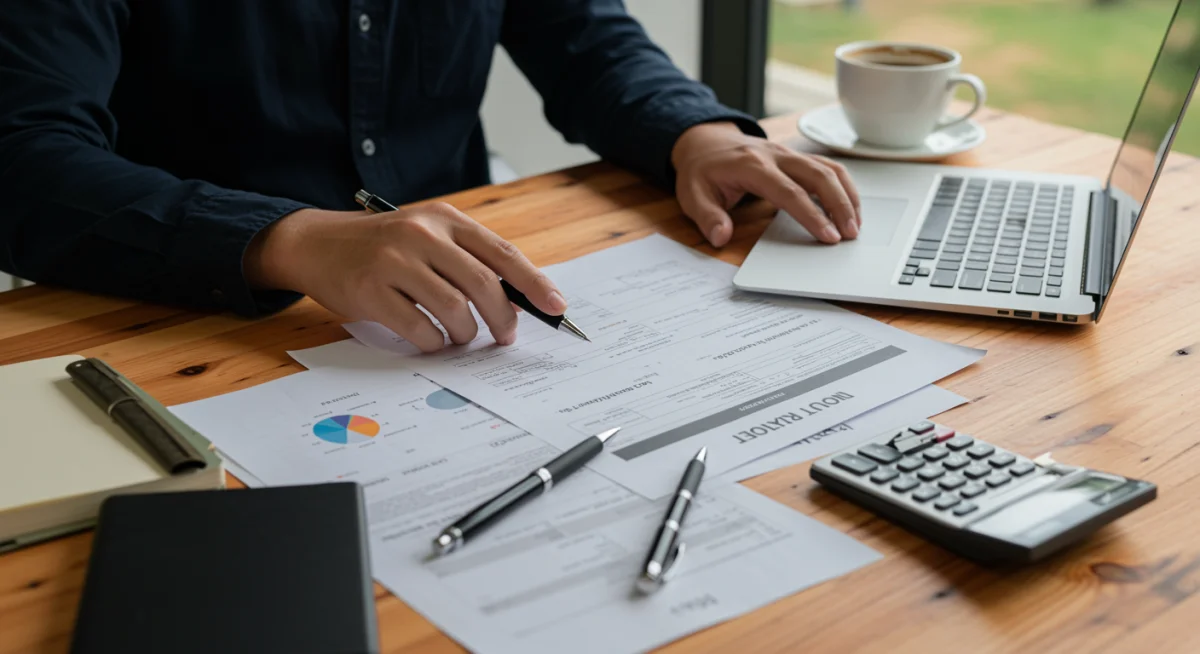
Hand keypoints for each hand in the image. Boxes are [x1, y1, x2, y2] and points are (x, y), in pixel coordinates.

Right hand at [244, 203, 566, 351]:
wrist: (316, 243)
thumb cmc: (381, 246)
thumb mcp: (426, 235)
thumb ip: (465, 259)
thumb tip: (517, 301)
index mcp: (443, 219)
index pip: (501, 252)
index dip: (533, 283)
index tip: (557, 307)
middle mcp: (421, 234)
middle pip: (483, 283)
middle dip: (502, 317)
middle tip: (505, 336)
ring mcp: (393, 261)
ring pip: (453, 308)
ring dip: (465, 333)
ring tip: (459, 337)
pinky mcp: (369, 290)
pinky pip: (418, 328)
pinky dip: (433, 342)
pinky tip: (430, 340)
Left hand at [671, 122, 861, 246]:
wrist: (704, 142)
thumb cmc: (701, 171)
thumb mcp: (691, 196)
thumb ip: (707, 217)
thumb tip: (721, 237)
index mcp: (752, 165)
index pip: (789, 192)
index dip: (812, 215)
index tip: (828, 236)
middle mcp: (776, 155)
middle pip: (818, 175)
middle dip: (840, 205)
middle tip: (852, 234)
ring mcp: (789, 154)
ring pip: (828, 169)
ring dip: (847, 195)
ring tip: (857, 224)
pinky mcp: (797, 157)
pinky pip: (827, 167)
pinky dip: (843, 186)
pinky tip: (850, 207)